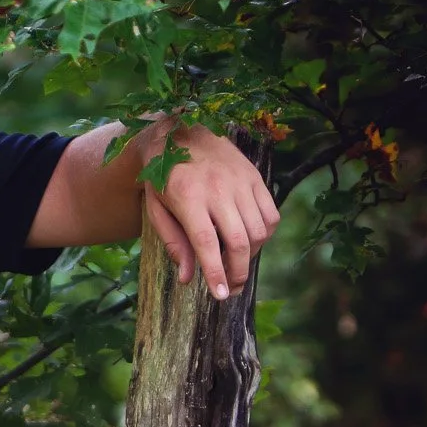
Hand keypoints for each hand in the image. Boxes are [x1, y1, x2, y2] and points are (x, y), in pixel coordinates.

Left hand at [141, 127, 280, 299]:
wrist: (181, 131)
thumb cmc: (164, 176)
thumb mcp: (156, 208)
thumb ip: (172, 242)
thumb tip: (188, 278)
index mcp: (188, 197)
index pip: (207, 242)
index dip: (215, 271)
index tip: (221, 295)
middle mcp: (218, 189)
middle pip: (238, 241)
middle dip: (238, 272)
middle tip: (231, 289)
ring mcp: (240, 182)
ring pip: (258, 231)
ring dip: (251, 256)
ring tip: (236, 264)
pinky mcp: (255, 178)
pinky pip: (271, 215)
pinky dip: (265, 235)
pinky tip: (250, 241)